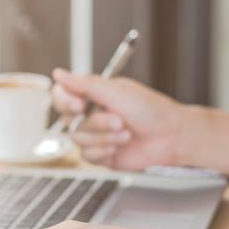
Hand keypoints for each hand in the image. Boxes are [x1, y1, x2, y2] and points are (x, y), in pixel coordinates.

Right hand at [52, 68, 192, 169]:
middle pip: (69, 120)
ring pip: (78, 140)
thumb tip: (57, 73)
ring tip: (126, 134)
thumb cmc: (150, 110)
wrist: (171, 137)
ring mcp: (95, 136)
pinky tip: (120, 148)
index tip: (79, 105)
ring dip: (104, 138)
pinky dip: (104, 151)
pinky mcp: (101, 155)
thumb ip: (84, 84)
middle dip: (96, 123)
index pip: (62, 95)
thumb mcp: (116, 92)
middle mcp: (91, 114)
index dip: (65, 101)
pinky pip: (87, 156)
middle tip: (119, 121)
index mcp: (93, 95)